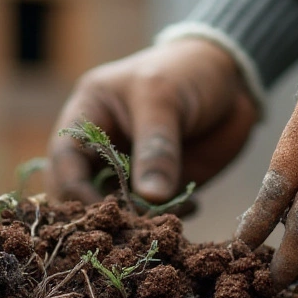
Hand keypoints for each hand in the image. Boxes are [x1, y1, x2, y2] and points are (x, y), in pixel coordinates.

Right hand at [48, 38, 258, 203]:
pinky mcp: (161, 186)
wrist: (233, 77)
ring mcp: (131, 170)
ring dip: (138, 221)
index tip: (104, 212)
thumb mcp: (163, 99)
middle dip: (102, 213)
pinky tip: (190, 206)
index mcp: (86, 117)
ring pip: (119, 208)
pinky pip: (155, 213)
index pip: (64, 160)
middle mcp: (101, 148)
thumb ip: (156, 148)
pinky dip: (168, 218)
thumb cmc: (185, 71)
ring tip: (164, 221)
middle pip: (82, 192)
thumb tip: (150, 198)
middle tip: (131, 226)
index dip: (76, 189)